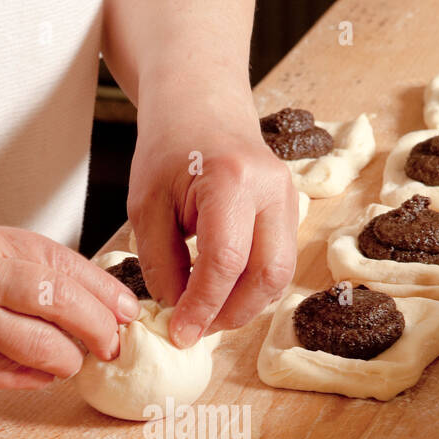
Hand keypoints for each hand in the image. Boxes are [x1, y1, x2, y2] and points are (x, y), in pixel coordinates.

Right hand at [0, 222, 141, 392]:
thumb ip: (18, 263)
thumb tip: (82, 291)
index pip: (63, 264)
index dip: (105, 290)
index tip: (126, 308)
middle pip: (65, 305)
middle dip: (100, 329)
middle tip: (111, 343)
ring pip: (48, 350)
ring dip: (70, 361)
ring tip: (68, 360)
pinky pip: (17, 378)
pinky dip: (38, 378)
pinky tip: (38, 372)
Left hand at [126, 97, 297, 347]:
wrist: (201, 106)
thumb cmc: (168, 149)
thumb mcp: (146, 205)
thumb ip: (160, 262)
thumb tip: (176, 311)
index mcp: (232, 180)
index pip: (225, 261)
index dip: (202, 305)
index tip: (179, 332)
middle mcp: (272, 189)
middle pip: (268, 274)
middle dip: (231, 313)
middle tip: (195, 329)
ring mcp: (290, 199)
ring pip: (280, 275)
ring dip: (245, 306)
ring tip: (207, 315)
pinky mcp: (291, 212)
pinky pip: (279, 264)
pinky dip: (252, 289)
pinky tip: (222, 294)